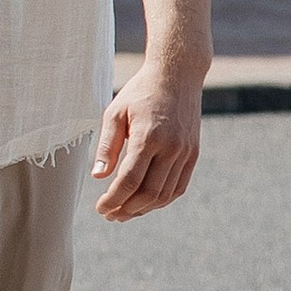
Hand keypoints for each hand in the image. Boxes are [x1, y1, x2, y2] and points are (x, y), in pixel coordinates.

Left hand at [90, 54, 202, 221]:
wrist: (177, 76)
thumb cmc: (140, 92)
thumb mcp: (115, 113)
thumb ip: (107, 146)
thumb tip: (97, 177)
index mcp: (149, 137)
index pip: (130, 180)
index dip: (113, 199)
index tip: (100, 208)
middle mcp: (171, 147)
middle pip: (149, 193)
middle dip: (127, 209)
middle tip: (109, 214)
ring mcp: (185, 152)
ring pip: (165, 194)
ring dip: (144, 209)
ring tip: (124, 213)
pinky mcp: (193, 154)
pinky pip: (178, 186)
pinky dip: (162, 200)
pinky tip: (145, 202)